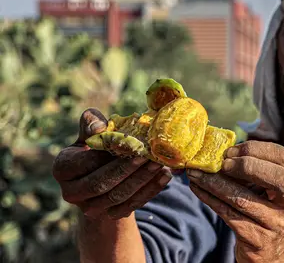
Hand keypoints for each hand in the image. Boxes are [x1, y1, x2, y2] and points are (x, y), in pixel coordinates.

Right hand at [52, 108, 171, 219]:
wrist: (101, 174)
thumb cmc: (95, 147)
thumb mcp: (90, 133)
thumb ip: (92, 123)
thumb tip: (99, 127)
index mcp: (62, 169)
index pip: (85, 163)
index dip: (108, 154)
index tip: (130, 143)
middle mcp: (71, 193)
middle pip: (101, 184)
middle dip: (127, 169)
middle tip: (148, 154)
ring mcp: (90, 208)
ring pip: (118, 196)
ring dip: (142, 179)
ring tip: (159, 163)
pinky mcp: (109, 215)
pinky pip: (132, 206)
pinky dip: (150, 190)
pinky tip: (164, 175)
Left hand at [186, 140, 283, 262]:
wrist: (274, 252)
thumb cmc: (266, 212)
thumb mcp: (268, 190)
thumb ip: (253, 170)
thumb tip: (219, 151)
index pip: (282, 157)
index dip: (255, 149)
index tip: (230, 151)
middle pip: (276, 178)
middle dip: (246, 166)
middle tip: (221, 163)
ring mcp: (275, 224)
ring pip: (243, 199)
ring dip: (214, 183)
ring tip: (194, 173)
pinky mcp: (257, 240)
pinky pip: (228, 215)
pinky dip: (209, 198)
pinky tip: (197, 188)